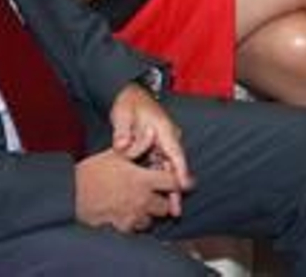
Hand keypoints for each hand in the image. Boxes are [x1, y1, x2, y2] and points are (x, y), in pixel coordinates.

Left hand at [74, 83, 193, 230]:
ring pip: (166, 170)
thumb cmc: (129, 103)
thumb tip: (121, 145)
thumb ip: (123, 130)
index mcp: (163, 130)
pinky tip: (157, 197)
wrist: (127, 94)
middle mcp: (166, 138)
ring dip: (168, 188)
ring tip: (170, 210)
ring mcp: (161, 144)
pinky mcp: (153, 149)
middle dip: (176, 189)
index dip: (180, 171)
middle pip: (173, 167)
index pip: (175, 153)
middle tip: (176, 210)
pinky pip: (158, 167)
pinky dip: (158, 182)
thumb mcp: (123, 114)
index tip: (183, 186)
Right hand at [74, 148, 182, 232]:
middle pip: (165, 206)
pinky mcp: (121, 229)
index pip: (173, 183)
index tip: (177, 182)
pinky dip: (134, 225)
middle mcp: (141, 200)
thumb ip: (138, 145)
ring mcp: (132, 216)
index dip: (178, 182)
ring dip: (148, 214)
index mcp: (143, 180)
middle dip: (162, 201)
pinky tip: (126, 216)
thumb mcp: (115, 155)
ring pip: (151, 220)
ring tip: (138, 206)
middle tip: (154, 195)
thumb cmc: (91, 172)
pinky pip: (135, 231)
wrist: (69, 196)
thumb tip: (152, 131)